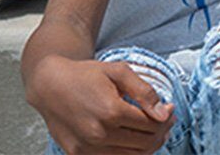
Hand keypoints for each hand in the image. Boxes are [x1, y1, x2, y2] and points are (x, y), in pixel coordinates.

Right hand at [28, 56, 174, 154]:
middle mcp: (98, 134)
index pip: (151, 125)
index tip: (170, 110)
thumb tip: (164, 113)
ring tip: (153, 132)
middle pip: (144, 143)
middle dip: (161, 133)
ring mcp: (87, 148)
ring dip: (148, 146)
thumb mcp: (119, 72)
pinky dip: (128, 153)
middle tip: (165, 121)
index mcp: (111, 111)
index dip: (166, 118)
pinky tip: (133, 140)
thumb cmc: (85, 75)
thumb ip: (144, 92)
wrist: (50, 85)